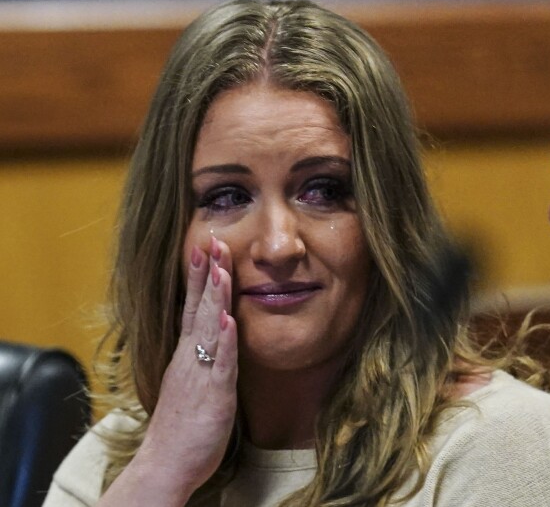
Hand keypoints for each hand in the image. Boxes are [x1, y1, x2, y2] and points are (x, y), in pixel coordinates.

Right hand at [100, 237, 237, 505]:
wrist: (165, 463)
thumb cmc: (182, 426)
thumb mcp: (192, 381)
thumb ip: (202, 356)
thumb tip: (215, 332)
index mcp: (187, 353)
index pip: (193, 306)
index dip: (199, 276)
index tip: (205, 247)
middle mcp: (191, 357)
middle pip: (199, 307)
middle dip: (207, 273)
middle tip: (213, 239)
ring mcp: (201, 374)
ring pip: (209, 328)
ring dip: (215, 298)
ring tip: (221, 268)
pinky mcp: (213, 395)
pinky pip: (220, 364)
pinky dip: (224, 342)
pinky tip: (230, 321)